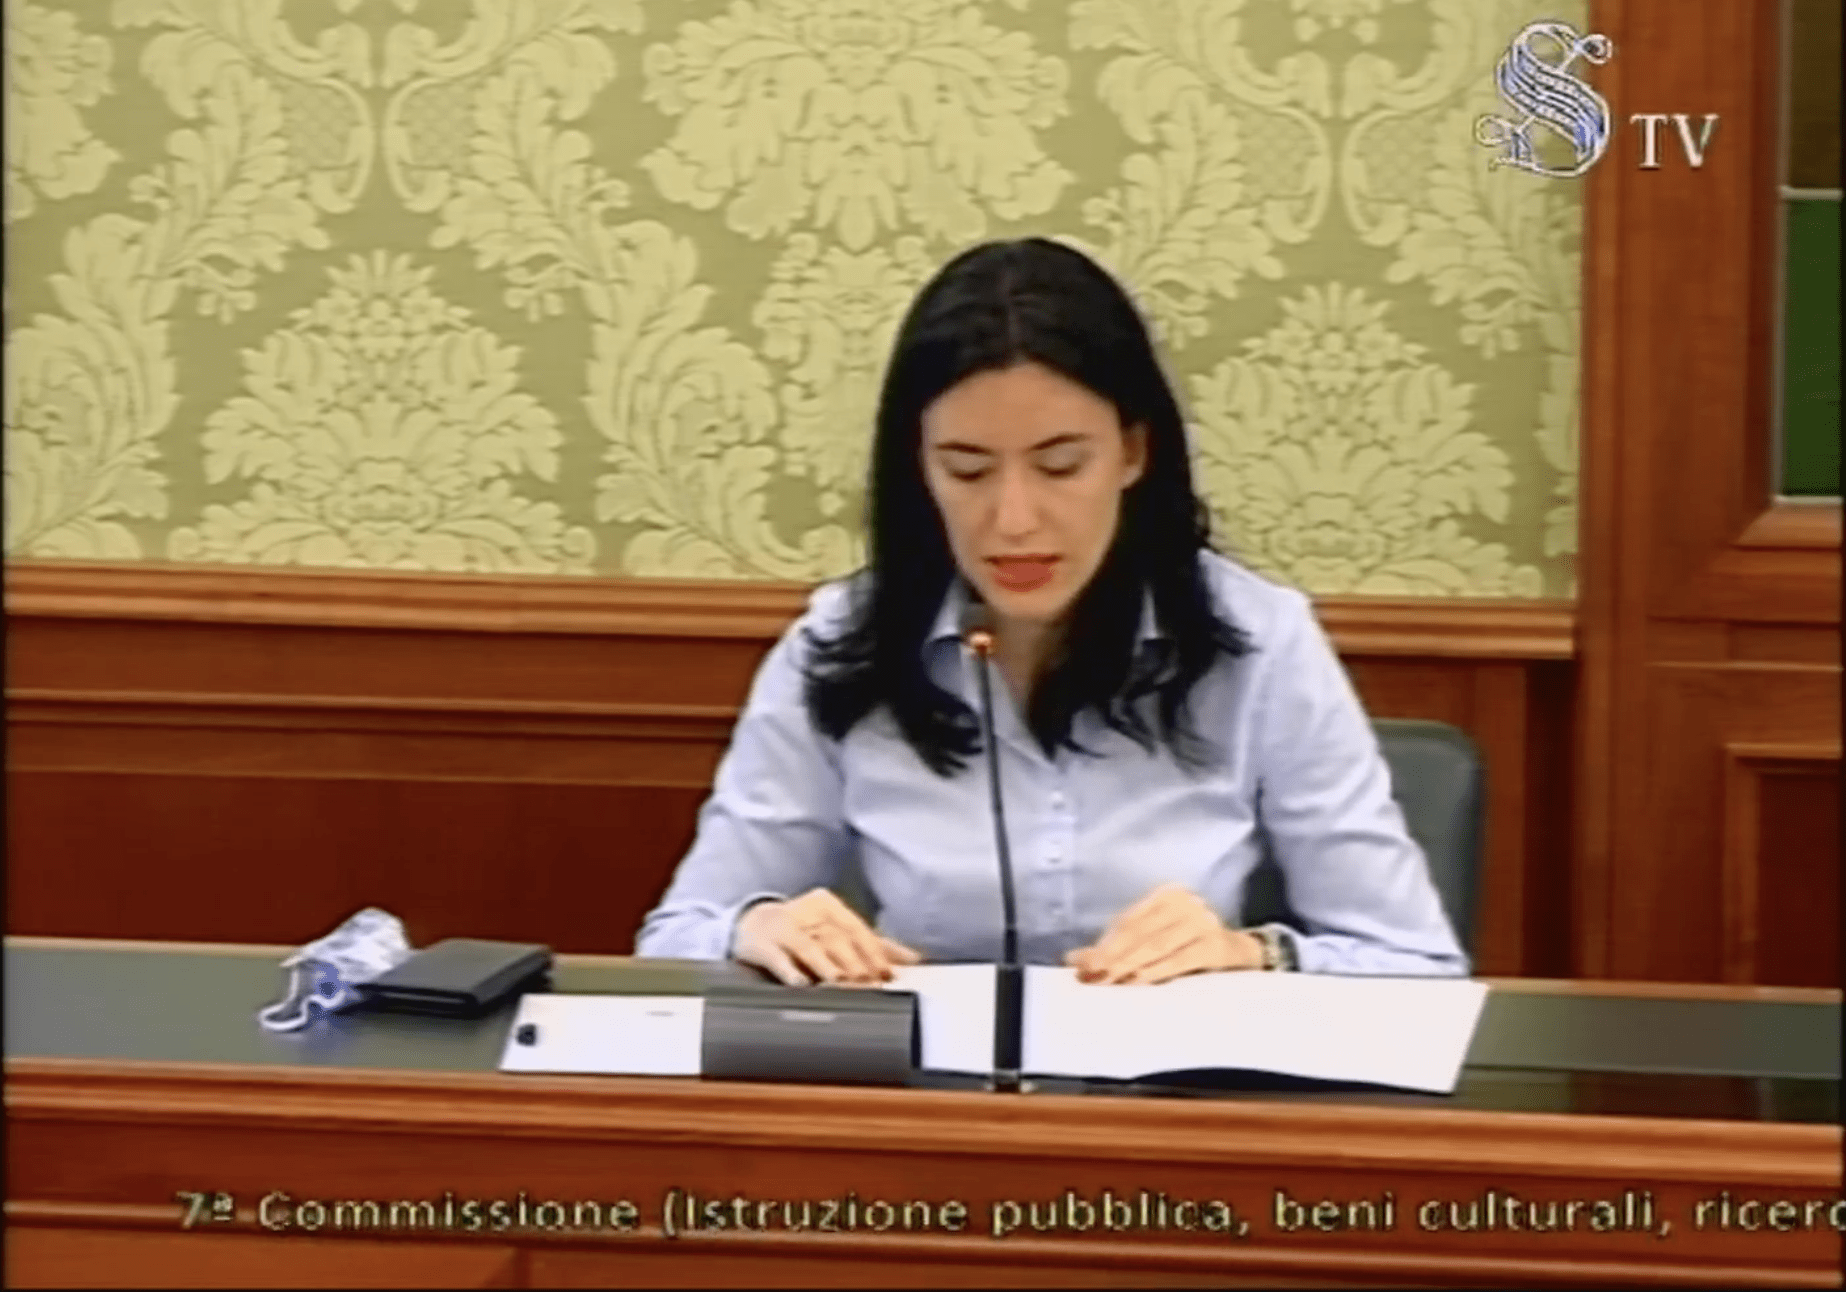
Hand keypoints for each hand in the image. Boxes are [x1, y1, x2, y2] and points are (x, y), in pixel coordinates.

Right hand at [733, 888, 920, 985]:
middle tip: (869, 986)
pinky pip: (777, 958)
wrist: (751, 925)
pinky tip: (801, 984)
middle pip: (836, 939)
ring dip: (827, 967)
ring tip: (842, 984)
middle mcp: (807, 914)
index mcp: (829, 907)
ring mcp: (782, 928)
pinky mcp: (761, 944)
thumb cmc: (802, 930)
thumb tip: (912, 959)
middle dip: (855, 965)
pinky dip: (790, 971)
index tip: (886, 975)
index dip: (873, 952)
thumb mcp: (836, 930)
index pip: (856, 929)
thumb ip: (874, 945)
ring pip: (810, 948)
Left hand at [1063, 884, 1262, 984]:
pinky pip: (1179, 959)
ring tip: (1107, 981)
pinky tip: (1138, 981)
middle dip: (1109, 957)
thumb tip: (1073, 960)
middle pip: (1138, 932)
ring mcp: (1202, 921)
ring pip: (1155, 945)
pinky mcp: (1216, 944)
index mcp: (1166, 896)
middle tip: (1089, 978)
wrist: (1242, 955)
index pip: (1127, 921)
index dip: (1102, 944)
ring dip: (1127, 965)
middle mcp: (1184, 902)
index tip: (1079, 966)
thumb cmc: (1190, 947)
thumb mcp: (1156, 941)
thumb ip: (1118, 948)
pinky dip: (1156, 970)